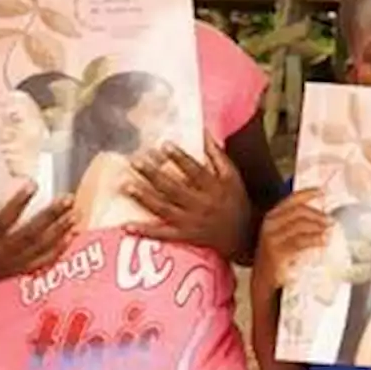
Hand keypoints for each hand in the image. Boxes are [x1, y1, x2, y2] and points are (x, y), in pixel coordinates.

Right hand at [0, 184, 76, 292]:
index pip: (1, 223)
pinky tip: (73, 235)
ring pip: (40, 249)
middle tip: (68, 198)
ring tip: (77, 213)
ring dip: (61, 232)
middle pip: (29, 236)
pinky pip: (42, 263)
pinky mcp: (16, 273)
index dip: (17, 204)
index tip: (33, 184)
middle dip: (50, 217)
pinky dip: (59, 251)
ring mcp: (9, 266)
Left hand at [124, 130, 250, 258]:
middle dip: (153, 175)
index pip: (195, 170)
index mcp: (214, 187)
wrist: (244, 237)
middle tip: (135, 161)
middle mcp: (201, 204)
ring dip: (144, 198)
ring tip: (126, 185)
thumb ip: (217, 155)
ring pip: (164, 209)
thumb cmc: (237, 201)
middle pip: (174, 188)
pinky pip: (163, 234)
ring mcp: (191, 222)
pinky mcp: (185, 237)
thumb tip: (204, 132)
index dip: (180, 158)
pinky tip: (127, 226)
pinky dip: (145, 231)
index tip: (163, 145)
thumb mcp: (232, 176)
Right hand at [256, 189, 328, 288]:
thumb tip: (324, 216)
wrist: (264, 281)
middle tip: (331, 221)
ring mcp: (272, 238)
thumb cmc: (278, 256)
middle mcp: (270, 224)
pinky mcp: (277, 252)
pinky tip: (324, 241)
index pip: (291, 199)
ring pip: (301, 226)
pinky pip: (300, 242)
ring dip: (319, 227)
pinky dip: (315, 240)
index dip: (307, 193)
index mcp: (272, 217)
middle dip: (318, 215)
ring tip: (330, 232)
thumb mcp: (284, 235)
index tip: (322, 192)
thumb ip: (298, 224)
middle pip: (299, 212)